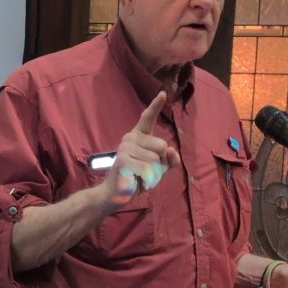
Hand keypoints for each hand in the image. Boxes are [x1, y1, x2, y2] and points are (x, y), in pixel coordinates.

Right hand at [95, 91, 178, 211]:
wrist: (117, 194)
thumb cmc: (138, 178)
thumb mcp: (159, 169)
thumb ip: (170, 159)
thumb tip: (171, 151)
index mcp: (139, 137)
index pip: (148, 118)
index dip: (156, 106)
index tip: (163, 93)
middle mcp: (130, 138)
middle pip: (162, 146)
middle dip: (160, 164)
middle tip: (145, 172)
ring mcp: (125, 148)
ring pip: (156, 160)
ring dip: (153, 174)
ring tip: (140, 177)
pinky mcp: (123, 160)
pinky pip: (148, 169)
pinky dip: (148, 180)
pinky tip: (137, 181)